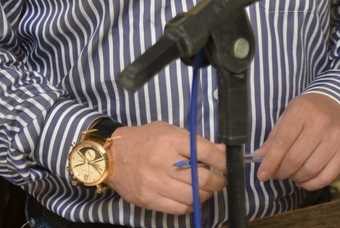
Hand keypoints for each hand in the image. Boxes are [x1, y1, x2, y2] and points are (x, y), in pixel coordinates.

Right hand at [107, 121, 225, 214]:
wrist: (112, 156)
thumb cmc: (143, 139)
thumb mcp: (167, 130)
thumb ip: (193, 140)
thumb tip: (220, 150)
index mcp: (169, 140)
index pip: (205, 152)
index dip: (221, 160)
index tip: (227, 164)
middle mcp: (163, 162)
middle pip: (202, 178)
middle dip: (218, 181)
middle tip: (221, 180)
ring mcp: (156, 183)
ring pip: (193, 196)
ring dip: (206, 194)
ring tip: (207, 189)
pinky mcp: (150, 200)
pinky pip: (179, 209)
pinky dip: (191, 205)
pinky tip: (192, 198)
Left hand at [256, 93, 339, 189]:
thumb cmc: (310, 110)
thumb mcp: (289, 113)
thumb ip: (275, 136)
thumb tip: (259, 157)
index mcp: (302, 111)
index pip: (283, 141)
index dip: (271, 161)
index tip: (262, 174)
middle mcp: (320, 124)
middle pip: (296, 158)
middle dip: (281, 171)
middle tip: (276, 174)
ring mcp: (335, 139)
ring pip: (310, 170)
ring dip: (296, 178)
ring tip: (290, 174)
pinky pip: (327, 177)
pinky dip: (311, 184)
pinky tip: (304, 179)